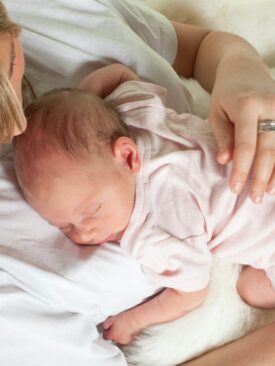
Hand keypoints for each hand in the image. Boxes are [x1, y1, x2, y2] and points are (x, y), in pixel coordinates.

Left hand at [103, 310, 142, 344]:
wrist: (136, 319)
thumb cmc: (126, 318)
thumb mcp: (113, 318)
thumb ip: (106, 324)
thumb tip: (104, 327)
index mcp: (112, 335)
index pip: (105, 337)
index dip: (106, 332)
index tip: (107, 328)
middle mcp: (118, 340)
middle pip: (112, 338)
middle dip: (113, 333)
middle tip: (116, 326)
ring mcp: (125, 341)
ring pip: (119, 339)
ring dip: (120, 335)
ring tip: (123, 327)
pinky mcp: (131, 340)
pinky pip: (126, 339)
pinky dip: (126, 335)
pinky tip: (127, 329)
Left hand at [209, 55, 274, 202]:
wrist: (243, 66)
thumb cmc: (225, 93)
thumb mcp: (216, 112)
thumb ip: (223, 136)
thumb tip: (225, 161)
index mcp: (247, 106)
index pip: (246, 145)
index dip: (241, 169)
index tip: (235, 188)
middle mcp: (270, 107)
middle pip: (268, 149)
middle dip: (261, 177)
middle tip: (254, 199)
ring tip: (269, 194)